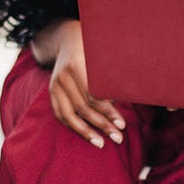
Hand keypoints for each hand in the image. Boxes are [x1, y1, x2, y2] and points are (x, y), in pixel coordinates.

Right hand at [44, 21, 125, 147]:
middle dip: (102, 125)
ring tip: (102, 143)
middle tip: (118, 138)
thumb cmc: (94, 49)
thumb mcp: (105, 57)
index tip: (122, 124)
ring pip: (70, 115)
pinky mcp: (52, 93)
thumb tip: (132, 98)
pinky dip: (74, 127)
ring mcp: (55, 85)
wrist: (68, 39)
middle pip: (84, 108)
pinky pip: (61, 115)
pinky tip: (87, 135)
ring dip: (87, 132)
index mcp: (77, 65)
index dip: (108, 112)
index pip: (93, 96)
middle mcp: (63, 76)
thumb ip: (114, 77)